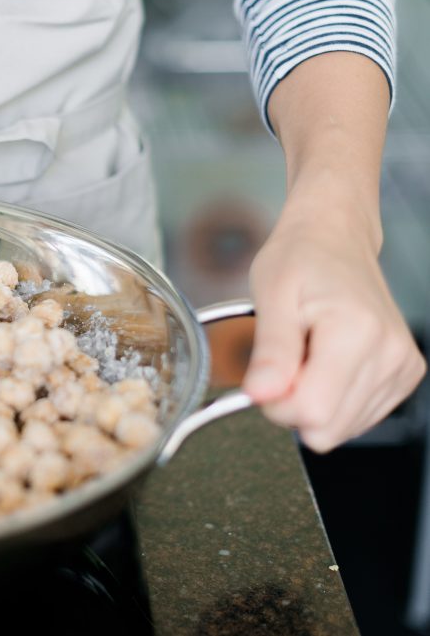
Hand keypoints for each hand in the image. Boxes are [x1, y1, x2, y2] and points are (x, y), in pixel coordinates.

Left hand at [243, 207, 424, 451]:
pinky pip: (359, 417)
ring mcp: (402, 366)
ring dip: (314, 400)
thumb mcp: (271, 296)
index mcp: (356, 332)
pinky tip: (327, 362)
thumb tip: (260, 395)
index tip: (267, 373)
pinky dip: (334, 398)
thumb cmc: (300, 259)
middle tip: (286, 360)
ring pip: (343, 428)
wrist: (335, 238)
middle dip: (294, 404)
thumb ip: (270, 351)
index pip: (312, 411)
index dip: (277, 403)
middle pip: (328, 427)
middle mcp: (390, 353)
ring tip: (309, 354)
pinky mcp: (405, 374)